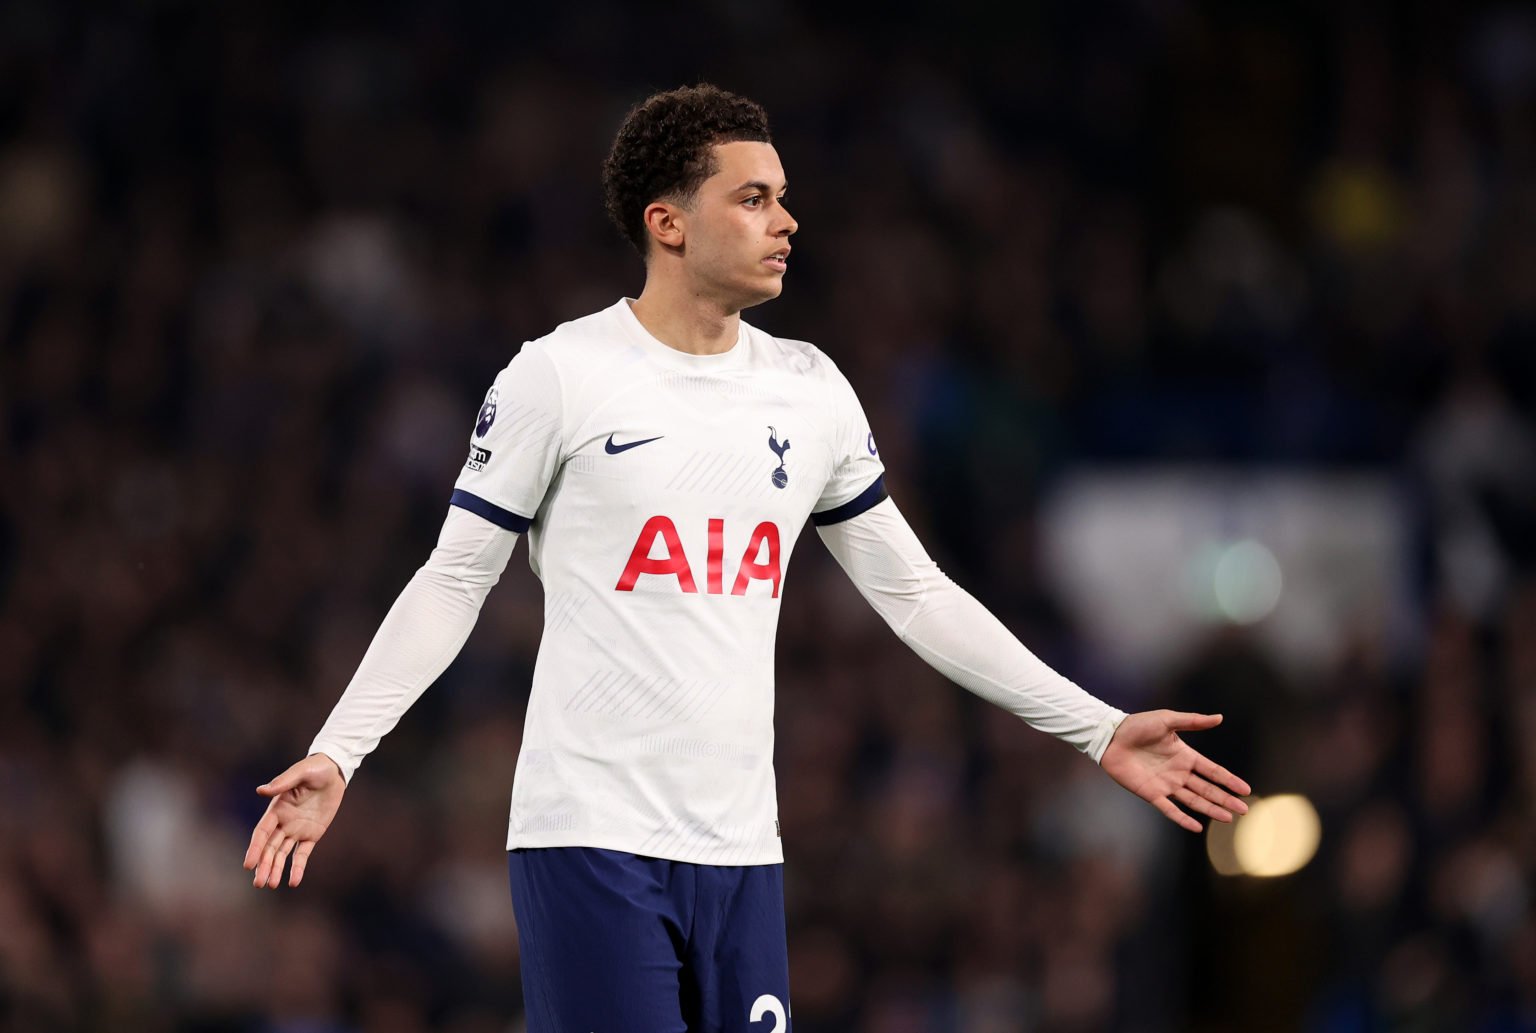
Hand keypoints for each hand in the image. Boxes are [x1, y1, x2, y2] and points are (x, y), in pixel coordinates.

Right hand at [242, 753, 345, 888]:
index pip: (262, 833)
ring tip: (272, 885)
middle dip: (264, 865)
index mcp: (276, 809)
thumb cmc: (314, 769)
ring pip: (282, 854)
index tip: (248, 864)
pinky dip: (297, 868)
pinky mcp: (312, 835)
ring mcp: (297, 830)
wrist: (334, 772)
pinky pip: (303, 854)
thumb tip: (261, 790)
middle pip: (270, 848)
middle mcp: (283, 822)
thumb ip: (282, 783)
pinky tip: (294, 881)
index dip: (255, 849)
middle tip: (259, 884)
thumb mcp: (300, 773)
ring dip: (276, 869)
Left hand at [1099, 710, 1250, 832]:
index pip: (1213, 771)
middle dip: (1226, 799)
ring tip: (1228, 818)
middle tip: (1244, 810)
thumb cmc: (1138, 725)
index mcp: (1185, 756)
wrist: (1111, 737)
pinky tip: (1197, 827)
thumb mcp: (1167, 720)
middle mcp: (1179, 773)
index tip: (1246, 790)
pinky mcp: (1151, 794)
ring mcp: (1166, 785)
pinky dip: (1183, 819)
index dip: (1229, 780)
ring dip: (1211, 809)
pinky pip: (1169, 809)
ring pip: (1193, 801)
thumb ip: (1193, 721)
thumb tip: (1220, 717)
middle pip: (1207, 789)